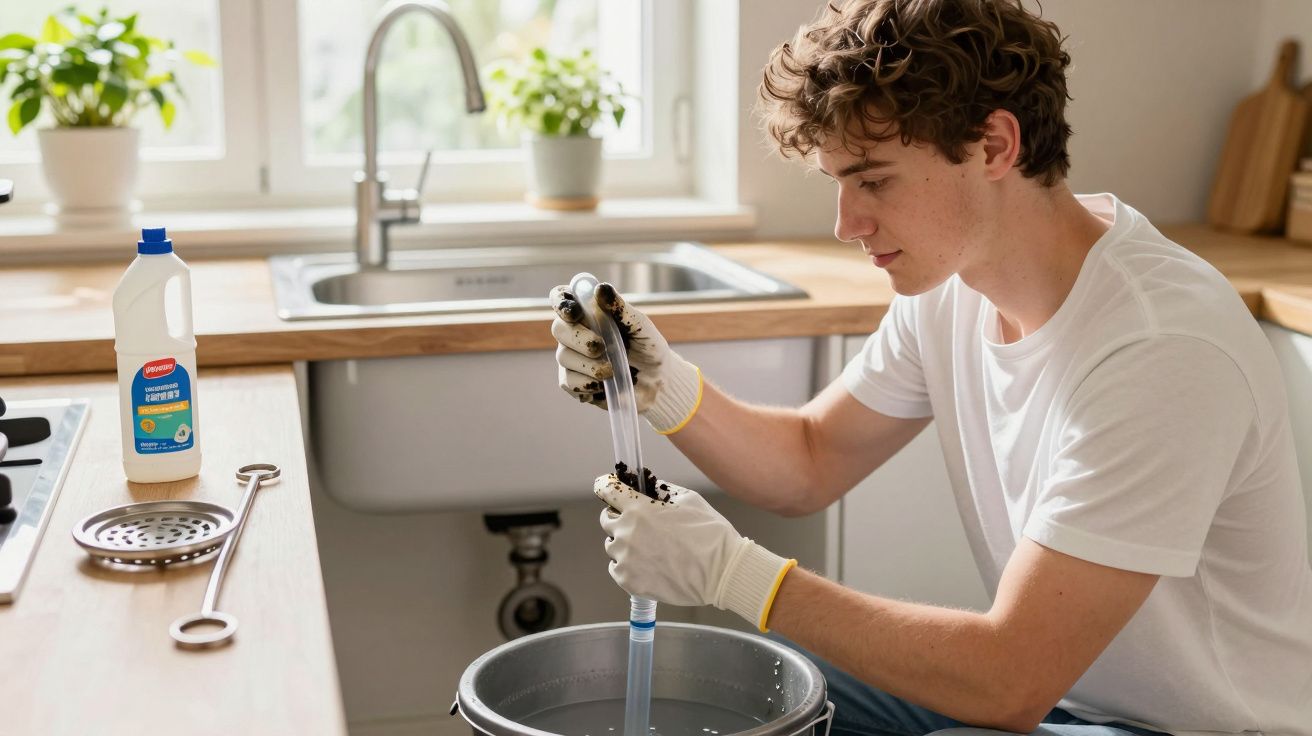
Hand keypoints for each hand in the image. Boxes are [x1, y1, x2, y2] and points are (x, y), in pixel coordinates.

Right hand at [549, 282, 701, 433]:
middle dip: (578, 338)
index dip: (562, 303)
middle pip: (558, 328)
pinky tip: (605, 384)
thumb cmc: (648, 346)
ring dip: (588, 365)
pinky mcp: (573, 381)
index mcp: (589, 311)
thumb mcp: (641, 325)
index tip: (575, 312)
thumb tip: (601, 289)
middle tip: (600, 347)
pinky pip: (568, 382)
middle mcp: (575, 331)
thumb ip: (620, 308)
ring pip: (563, 357)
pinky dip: (587, 384)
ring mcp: (571, 357)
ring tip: (611, 370)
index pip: (562, 298)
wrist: (656, 380)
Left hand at [594, 471, 795, 630]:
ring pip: (612, 545)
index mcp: (638, 508)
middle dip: (620, 516)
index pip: (606, 490)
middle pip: (607, 519)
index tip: (607, 488)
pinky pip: (617, 568)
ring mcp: (625, 559)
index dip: (606, 486)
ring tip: (650, 548)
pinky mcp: (629, 581)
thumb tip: (648, 488)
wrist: (721, 572)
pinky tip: (648, 564)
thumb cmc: (709, 534)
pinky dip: (627, 564)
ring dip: (624, 542)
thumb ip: (661, 490)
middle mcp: (626, 532)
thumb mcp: (689, 499)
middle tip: (641, 523)